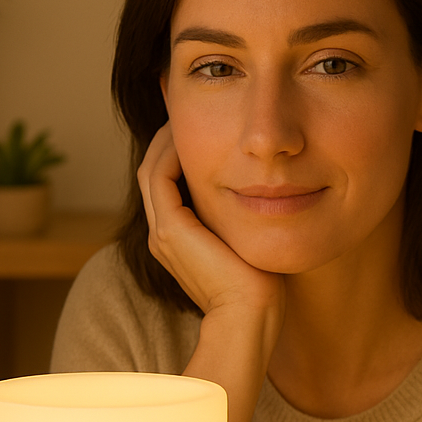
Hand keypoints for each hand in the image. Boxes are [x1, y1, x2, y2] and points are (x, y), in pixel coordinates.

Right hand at [137, 124, 284, 319]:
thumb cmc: (260, 288)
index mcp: (176, 241)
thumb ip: (246, 219)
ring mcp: (161, 233)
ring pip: (153, 169)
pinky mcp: (170, 230)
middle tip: (183, 106)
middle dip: (168, 137)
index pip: (167, 184)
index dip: (177, 152)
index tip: (199, 125)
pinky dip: (170, 149)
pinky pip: (160, 175)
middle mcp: (162, 235)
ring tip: (183, 109)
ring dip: (167, 137)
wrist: (250, 316)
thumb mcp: (249, 243)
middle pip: (154, 171)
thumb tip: (269, 194)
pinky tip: (188, 129)